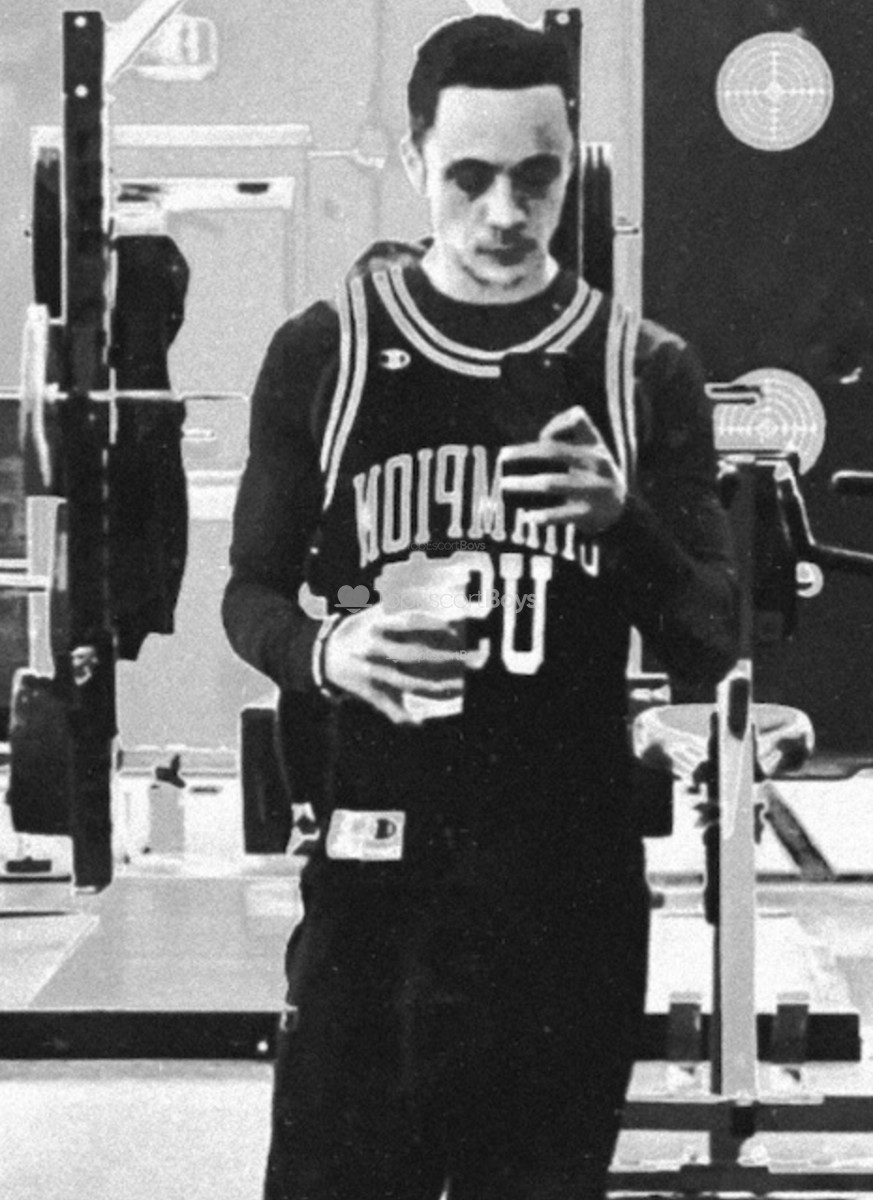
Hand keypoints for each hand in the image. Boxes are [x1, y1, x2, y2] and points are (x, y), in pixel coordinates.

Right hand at [323, 602, 466, 724]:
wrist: (325, 655)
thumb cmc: (360, 631)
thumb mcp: (374, 615)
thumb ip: (399, 610)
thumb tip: (438, 599)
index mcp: (377, 626)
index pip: (408, 622)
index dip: (432, 623)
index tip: (455, 626)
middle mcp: (375, 648)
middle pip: (415, 654)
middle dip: (445, 658)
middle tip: (471, 659)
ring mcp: (372, 671)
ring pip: (409, 683)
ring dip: (436, 687)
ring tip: (461, 687)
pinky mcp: (369, 691)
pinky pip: (389, 707)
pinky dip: (404, 717)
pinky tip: (422, 722)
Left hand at [498, 405, 626, 533]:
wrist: (621, 509)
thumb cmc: (593, 475)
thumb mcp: (589, 451)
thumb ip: (563, 443)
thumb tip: (520, 454)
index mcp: (594, 444)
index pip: (577, 419)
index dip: (556, 424)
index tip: (542, 438)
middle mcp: (596, 462)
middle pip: (553, 451)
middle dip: (524, 454)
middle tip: (501, 458)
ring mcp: (594, 488)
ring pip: (551, 483)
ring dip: (524, 483)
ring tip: (504, 485)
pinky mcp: (589, 512)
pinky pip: (561, 513)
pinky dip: (542, 515)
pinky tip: (527, 516)